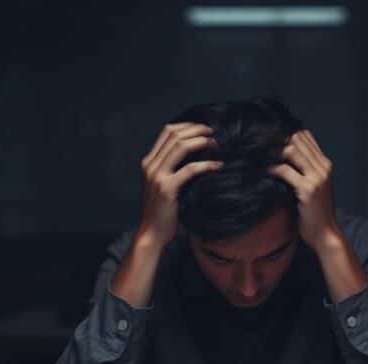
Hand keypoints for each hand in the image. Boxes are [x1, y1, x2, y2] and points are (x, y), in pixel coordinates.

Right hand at [138, 123, 221, 246]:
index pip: (167, 132)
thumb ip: (173, 170)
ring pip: (180, 147)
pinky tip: (217, 166)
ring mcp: (157, 176)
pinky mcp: (167, 188)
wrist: (152, 233)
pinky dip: (206, 165)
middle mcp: (151, 165)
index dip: (187, 125)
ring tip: (215, 144)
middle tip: (213, 132)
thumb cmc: (163, 211)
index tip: (203, 128)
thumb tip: (197, 156)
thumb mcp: (164, 185)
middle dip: (196, 130)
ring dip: (201, 141)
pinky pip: (189, 169)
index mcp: (149, 162)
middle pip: (174, 135)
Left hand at [268, 130, 340, 253]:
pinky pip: (285, 170)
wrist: (325, 234)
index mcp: (325, 164)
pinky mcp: (307, 189)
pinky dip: (271, 168)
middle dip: (278, 139)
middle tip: (259, 144)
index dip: (287, 133)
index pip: (306, 136)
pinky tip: (263, 171)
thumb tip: (283, 157)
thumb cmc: (316, 213)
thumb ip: (305, 171)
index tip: (269, 138)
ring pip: (292, 151)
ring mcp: (317, 177)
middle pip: (298, 139)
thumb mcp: (314, 187)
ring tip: (259, 155)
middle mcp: (323, 167)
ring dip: (273, 151)